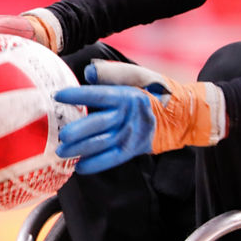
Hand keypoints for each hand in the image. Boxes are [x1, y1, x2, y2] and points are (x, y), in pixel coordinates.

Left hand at [54, 60, 226, 174]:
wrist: (183, 114)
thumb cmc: (155, 91)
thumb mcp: (137, 75)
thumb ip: (111, 73)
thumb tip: (88, 73)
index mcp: (127, 95)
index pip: (98, 95)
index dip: (78, 95)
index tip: (58, 95)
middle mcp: (128, 116)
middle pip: (99, 124)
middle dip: (77, 130)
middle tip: (60, 134)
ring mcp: (131, 135)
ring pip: (102, 144)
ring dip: (80, 149)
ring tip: (61, 152)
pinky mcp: (133, 149)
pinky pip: (112, 159)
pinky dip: (95, 164)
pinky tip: (79, 167)